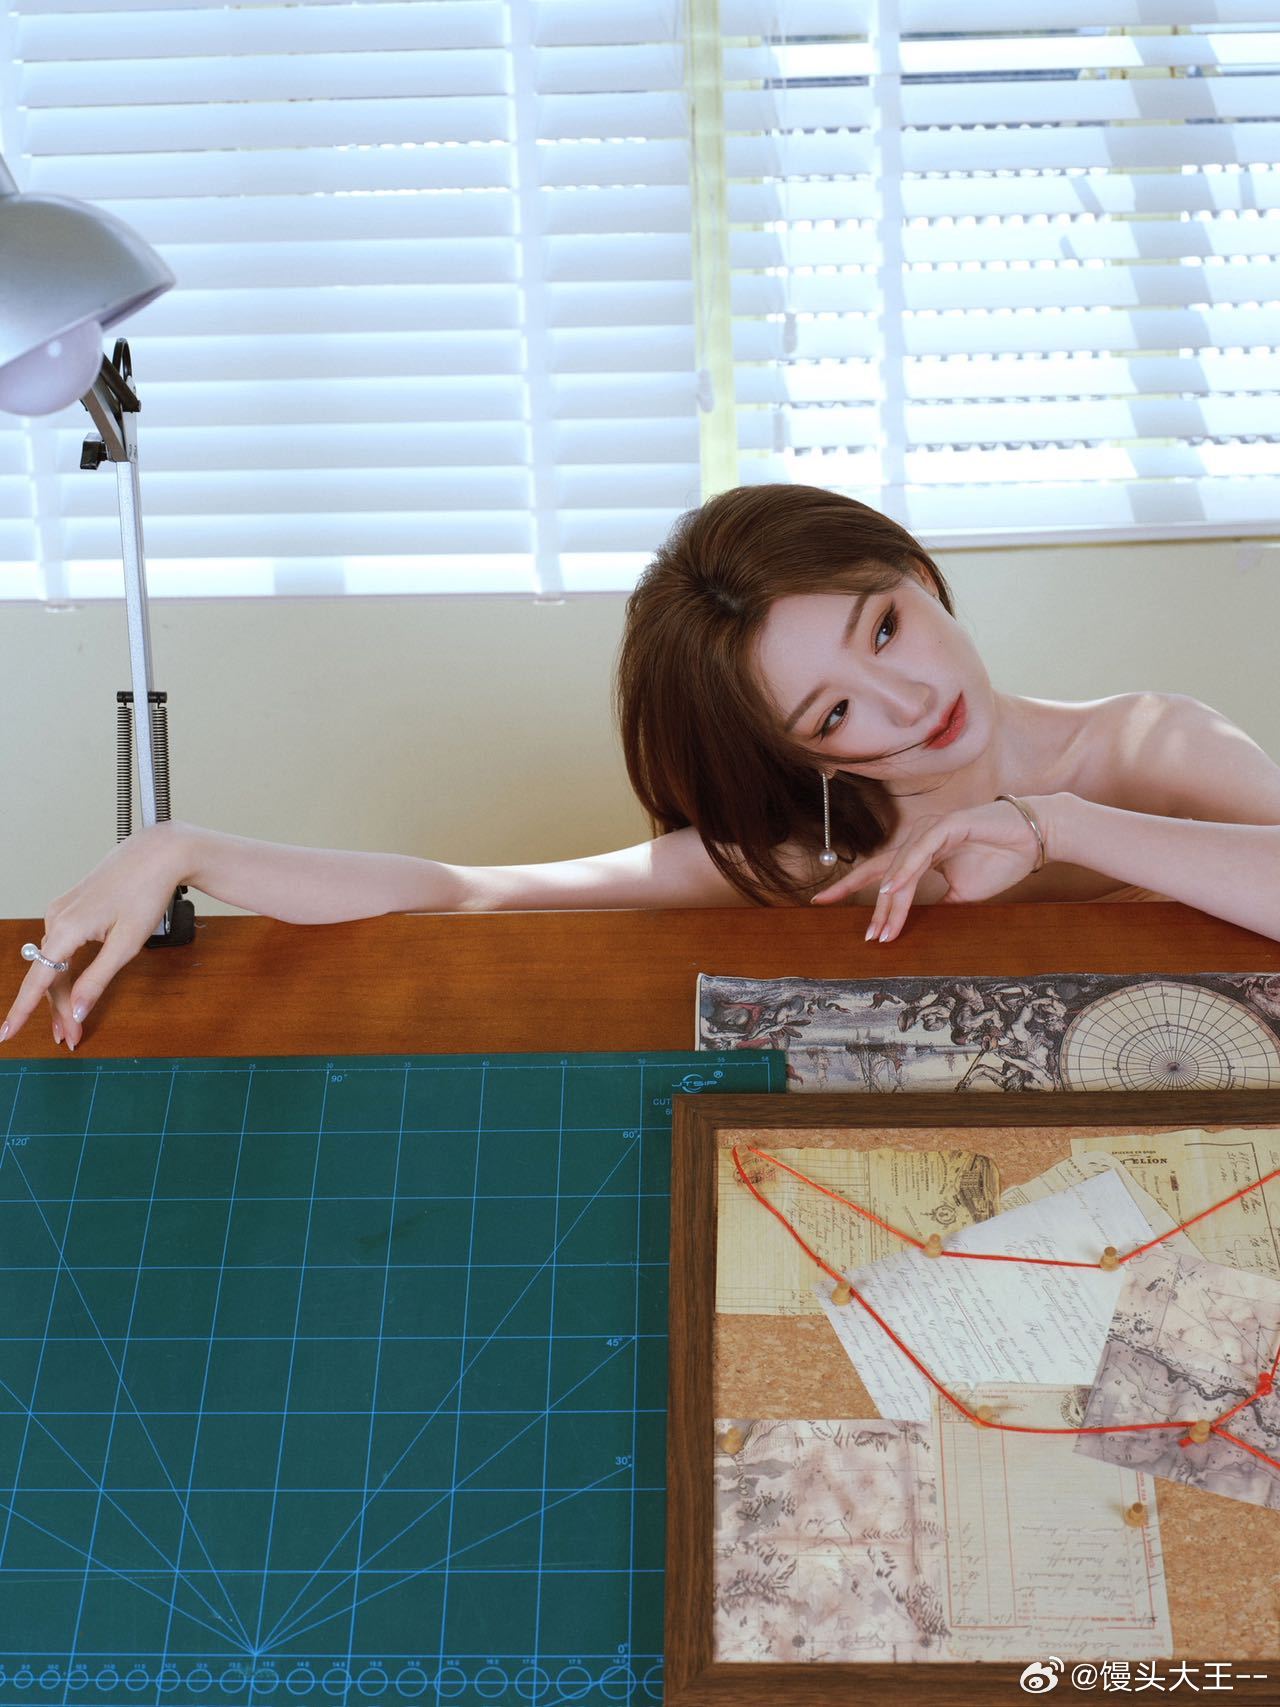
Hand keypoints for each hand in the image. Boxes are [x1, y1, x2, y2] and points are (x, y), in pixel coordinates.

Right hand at [1, 821, 191, 1051]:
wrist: (158, 853)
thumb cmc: (146, 893)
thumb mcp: (126, 945)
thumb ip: (97, 980)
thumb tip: (75, 1010)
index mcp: (66, 929)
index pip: (37, 980)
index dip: (22, 1011)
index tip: (7, 1034)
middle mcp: (56, 918)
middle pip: (49, 975)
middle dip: (58, 1009)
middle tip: (71, 1037)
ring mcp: (61, 910)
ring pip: (55, 961)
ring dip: (61, 991)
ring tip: (72, 1021)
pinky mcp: (70, 906)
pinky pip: (61, 945)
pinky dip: (65, 969)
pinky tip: (70, 985)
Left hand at [810, 795, 1056, 940]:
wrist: (1035, 840)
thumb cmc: (1001, 861)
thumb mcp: (962, 894)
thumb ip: (937, 905)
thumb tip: (919, 925)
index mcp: (919, 853)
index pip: (878, 872)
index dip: (850, 886)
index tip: (822, 903)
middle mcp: (918, 839)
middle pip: (881, 871)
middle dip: (864, 901)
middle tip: (855, 929)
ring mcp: (931, 829)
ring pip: (900, 868)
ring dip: (889, 900)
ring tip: (879, 927)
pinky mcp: (948, 825)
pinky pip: (920, 851)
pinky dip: (905, 871)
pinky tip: (892, 891)